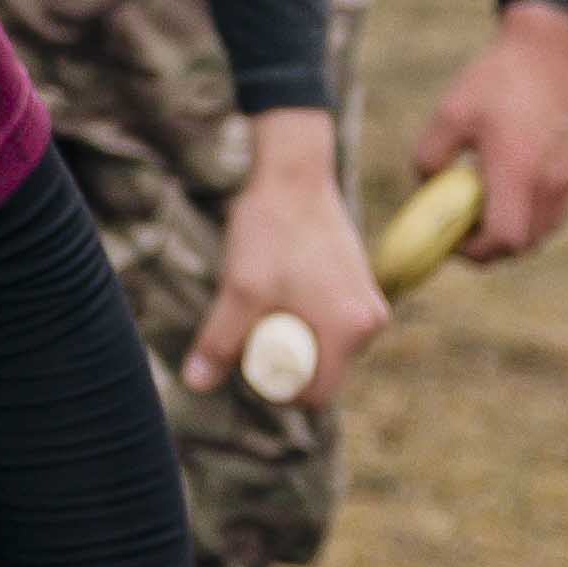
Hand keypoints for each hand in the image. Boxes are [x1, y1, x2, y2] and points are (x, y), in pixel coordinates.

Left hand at [184, 119, 384, 396]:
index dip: (277, 386)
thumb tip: (196, 383)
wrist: (293, 174)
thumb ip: (221, 341)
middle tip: (251, 322)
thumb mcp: (240, 289)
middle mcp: (371, 321)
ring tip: (265, 297)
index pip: (316, 392)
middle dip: (282, 356)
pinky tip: (281, 284)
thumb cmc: (271, 230)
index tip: (248, 356)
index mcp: (352, 329)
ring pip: (322, 343)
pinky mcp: (359, 284)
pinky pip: (327, 319)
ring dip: (290, 333)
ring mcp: (367, 301)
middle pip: (321, 369)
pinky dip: (301, 313)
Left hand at [415, 4, 567, 263]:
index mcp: (518, 172)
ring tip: (478, 208)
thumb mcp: (448, 115)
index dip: (474, 251)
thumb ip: (429, 159)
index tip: (449, 238)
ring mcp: (567, 181)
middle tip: (459, 229)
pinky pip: (551, 216)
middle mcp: (549, 184)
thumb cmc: (494, 81)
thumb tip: (427, 190)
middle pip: (523, 245)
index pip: (505, 238)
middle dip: (488, 248)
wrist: (546, 54)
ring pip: (540, 234)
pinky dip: (526, 219)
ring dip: (509, 234)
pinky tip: (500, 192)